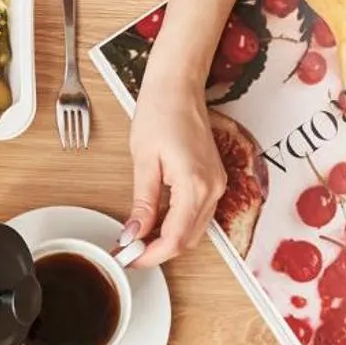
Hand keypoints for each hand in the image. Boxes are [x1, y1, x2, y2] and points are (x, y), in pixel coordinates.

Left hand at [123, 77, 224, 269]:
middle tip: (128, 250)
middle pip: (188, 240)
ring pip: (195, 230)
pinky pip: (199, 214)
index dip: (151, 255)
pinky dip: (178, 224)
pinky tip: (156, 220)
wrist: (179, 87)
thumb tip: (134, 234)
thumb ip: (143, 203)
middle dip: (158, 250)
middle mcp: (213, 188)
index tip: (128, 258)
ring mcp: (218, 184)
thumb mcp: (144, 161)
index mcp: (195, 184)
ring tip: (138, 237)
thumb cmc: (160, 112)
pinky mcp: (215, 180)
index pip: (176, 238)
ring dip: (168, 239)